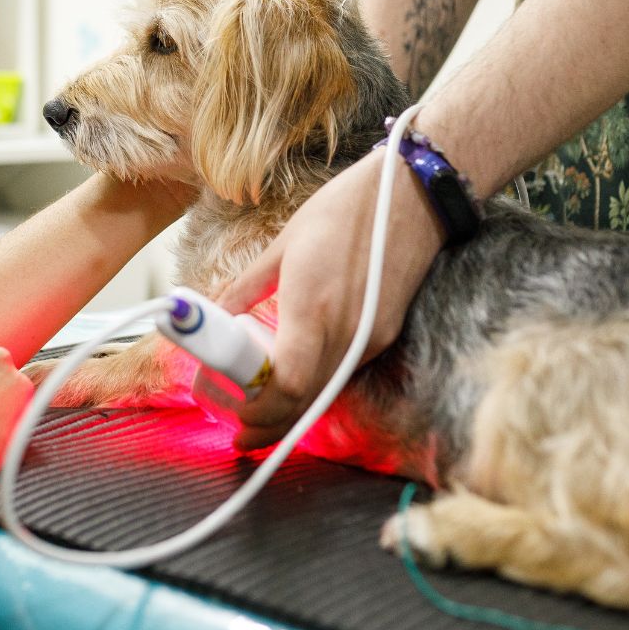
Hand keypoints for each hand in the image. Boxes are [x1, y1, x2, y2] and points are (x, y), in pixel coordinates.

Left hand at [218, 149, 444, 449]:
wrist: (413, 197)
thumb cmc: (346, 209)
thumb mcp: (284, 243)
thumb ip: (246, 287)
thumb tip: (215, 315)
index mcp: (313, 307)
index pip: (288, 385)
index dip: (259, 413)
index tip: (236, 421)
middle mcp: (346, 332)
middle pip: (306, 403)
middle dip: (270, 425)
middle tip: (241, 432)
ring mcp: (370, 337)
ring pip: (327, 392)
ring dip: (293, 409)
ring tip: (261, 407)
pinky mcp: (385, 333)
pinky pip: (344, 371)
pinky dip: (317, 384)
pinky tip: (298, 375)